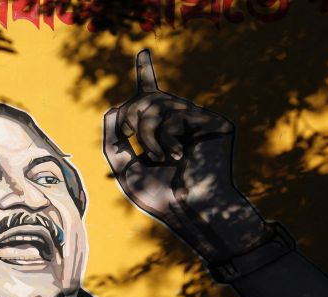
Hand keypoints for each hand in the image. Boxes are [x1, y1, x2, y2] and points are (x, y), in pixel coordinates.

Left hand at [103, 50, 271, 260]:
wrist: (188, 212)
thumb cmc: (160, 198)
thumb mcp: (125, 167)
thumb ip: (113, 139)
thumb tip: (113, 107)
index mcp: (165, 131)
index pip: (153, 96)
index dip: (147, 73)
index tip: (143, 53)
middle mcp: (183, 122)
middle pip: (147, 98)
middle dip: (131, 116)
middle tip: (129, 136)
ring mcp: (200, 122)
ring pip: (157, 103)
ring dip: (146, 132)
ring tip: (158, 158)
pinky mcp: (215, 124)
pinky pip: (176, 115)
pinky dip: (165, 138)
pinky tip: (177, 157)